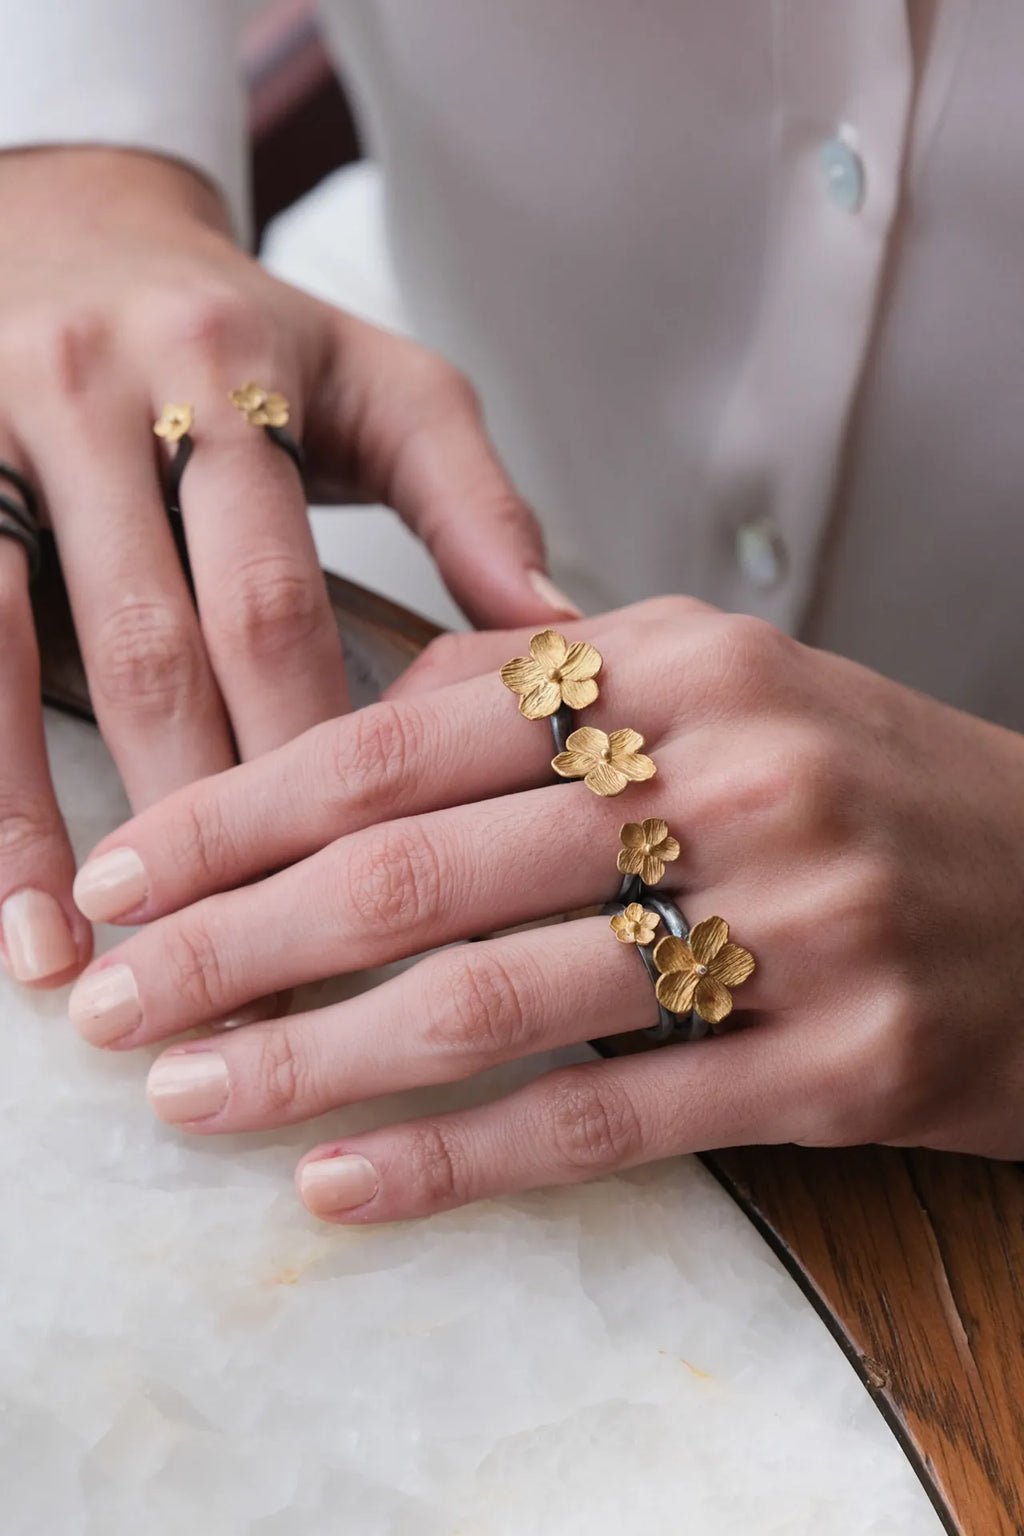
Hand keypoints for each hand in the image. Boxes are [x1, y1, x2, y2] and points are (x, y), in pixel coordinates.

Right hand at [0, 147, 569, 987]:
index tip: (358, 891)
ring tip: (75, 962)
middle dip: (204, 820)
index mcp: (239, 376)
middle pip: (158, 641)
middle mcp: (105, 392)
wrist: (71, 228)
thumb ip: (469, 497)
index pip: (277, 601)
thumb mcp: (378, 380)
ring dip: (37, 816)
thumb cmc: (247, 331)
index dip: (316, 759)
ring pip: (22, 646)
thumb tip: (558, 637)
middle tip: (243, 974)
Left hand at [66, 598, 1023, 1221]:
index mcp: (681, 664)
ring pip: (496, 999)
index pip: (403, 738)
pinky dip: (461, 1158)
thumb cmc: (866, 784)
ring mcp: (795, 921)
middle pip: (420, 868)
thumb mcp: (721, 685)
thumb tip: (366, 716)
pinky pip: (613, 1116)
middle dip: (233, 938)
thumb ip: (547, 689)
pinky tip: (343, 1183)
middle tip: (105, 995)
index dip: (243, 813)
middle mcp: (732, 775)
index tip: (128, 874)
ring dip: (316, 1055)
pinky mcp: (844, 1062)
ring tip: (188, 1094)